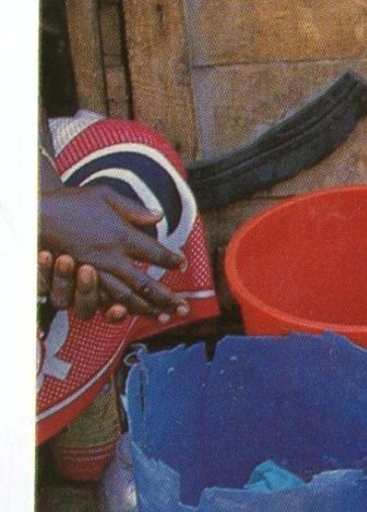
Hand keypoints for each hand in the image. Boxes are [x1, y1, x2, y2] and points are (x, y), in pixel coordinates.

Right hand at [37, 184, 186, 320]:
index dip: (172, 260)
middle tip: (184, 308)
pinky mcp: (78, 280)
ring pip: (125, 297)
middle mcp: (111, 257)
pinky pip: (100, 300)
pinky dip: (116, 309)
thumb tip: (159, 216)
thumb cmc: (73, 202)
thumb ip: (134, 209)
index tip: (184, 266)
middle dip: (166, 297)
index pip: (156, 253)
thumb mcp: (105, 195)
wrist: (37, 215)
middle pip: (145, 283)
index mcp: (121, 236)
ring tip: (163, 316)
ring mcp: (94, 272)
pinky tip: (128, 314)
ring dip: (145, 308)